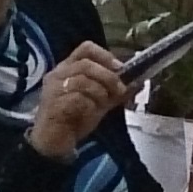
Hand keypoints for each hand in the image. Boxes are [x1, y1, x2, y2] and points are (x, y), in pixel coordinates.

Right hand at [25, 44, 129, 160]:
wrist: (54, 143)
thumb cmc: (75, 119)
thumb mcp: (100, 102)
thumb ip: (116, 91)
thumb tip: (139, 82)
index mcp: (68, 68)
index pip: (86, 48)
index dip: (105, 55)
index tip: (120, 68)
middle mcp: (58, 74)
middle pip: (86, 63)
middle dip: (108, 76)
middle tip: (119, 90)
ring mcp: (54, 89)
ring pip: (82, 80)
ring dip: (100, 92)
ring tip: (103, 104)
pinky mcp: (54, 105)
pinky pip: (77, 98)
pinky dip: (89, 105)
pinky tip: (89, 113)